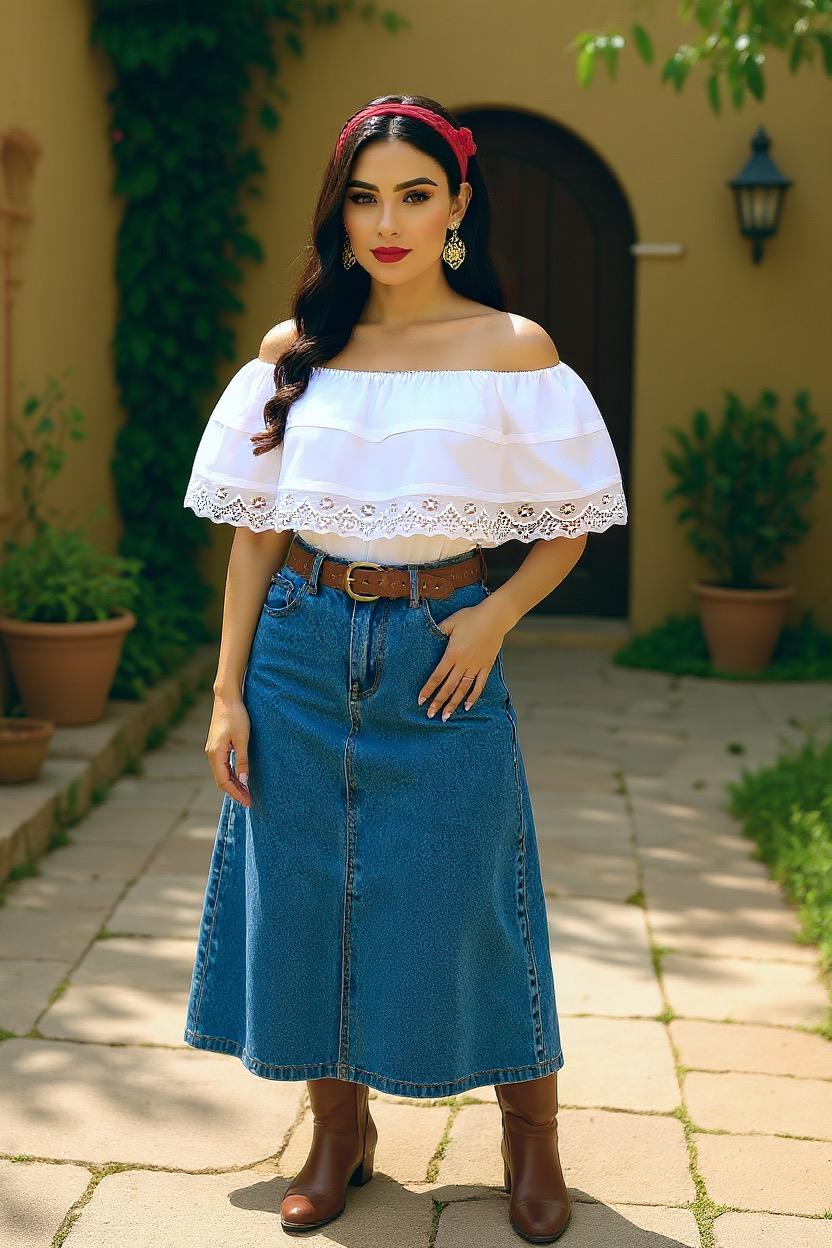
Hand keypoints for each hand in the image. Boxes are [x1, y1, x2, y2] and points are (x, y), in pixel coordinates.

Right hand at [205, 694, 251, 806]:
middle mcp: (211, 754)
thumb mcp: (242, 739)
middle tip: (249, 801)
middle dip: (235, 792)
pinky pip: (222, 766)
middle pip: (221, 780)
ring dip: (233, 784)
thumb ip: (242, 761)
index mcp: (215, 754)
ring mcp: (213, 750)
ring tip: (246, 792)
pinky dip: (231, 775)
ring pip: (221, 774)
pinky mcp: (217, 746)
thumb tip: (244, 781)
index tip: (248, 802)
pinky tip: (240, 778)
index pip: (224, 781)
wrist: (227, 698)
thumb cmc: (236, 716)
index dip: (236, 793)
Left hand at [418, 597, 509, 720]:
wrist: (495, 617)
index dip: (428, 689)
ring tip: (446, 716)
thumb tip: (428, 635)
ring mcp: (476, 666)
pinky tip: (467, 706)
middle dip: (438, 702)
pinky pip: (479, 685)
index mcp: (453, 654)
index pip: (437, 676)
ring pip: (463, 689)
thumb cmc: (471, 616)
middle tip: (430, 715)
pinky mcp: (486, 666)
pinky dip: (473, 696)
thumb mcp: (451, 621)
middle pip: (448, 687)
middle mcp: (464, 663)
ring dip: (453, 703)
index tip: (421, 700)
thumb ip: (438, 630)